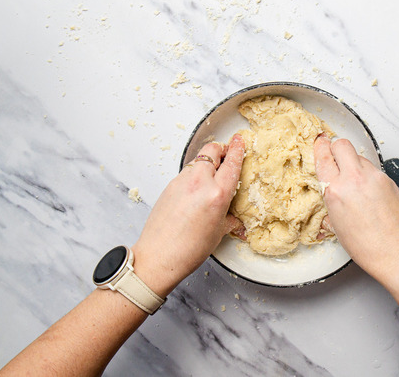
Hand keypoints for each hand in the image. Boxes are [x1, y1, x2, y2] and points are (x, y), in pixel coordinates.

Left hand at [131, 135, 244, 296]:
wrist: (158, 257)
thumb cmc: (187, 250)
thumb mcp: (217, 233)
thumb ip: (229, 218)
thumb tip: (235, 218)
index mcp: (216, 194)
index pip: (231, 163)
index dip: (238, 149)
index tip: (240, 141)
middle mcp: (199, 183)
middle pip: (212, 151)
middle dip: (222, 149)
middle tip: (228, 153)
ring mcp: (181, 182)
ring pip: (198, 160)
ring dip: (207, 162)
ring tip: (213, 174)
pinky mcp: (169, 186)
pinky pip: (186, 172)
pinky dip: (195, 174)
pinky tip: (197, 189)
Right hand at [314, 135, 398, 286]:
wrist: (397, 253)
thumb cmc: (367, 247)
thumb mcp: (337, 226)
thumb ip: (332, 201)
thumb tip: (330, 191)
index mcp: (336, 190)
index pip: (324, 156)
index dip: (320, 147)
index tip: (319, 143)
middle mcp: (355, 179)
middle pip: (342, 144)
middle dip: (336, 148)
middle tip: (335, 157)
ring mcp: (375, 178)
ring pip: (359, 156)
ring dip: (353, 163)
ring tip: (354, 182)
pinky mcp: (389, 181)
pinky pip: (373, 169)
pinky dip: (368, 174)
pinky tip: (369, 192)